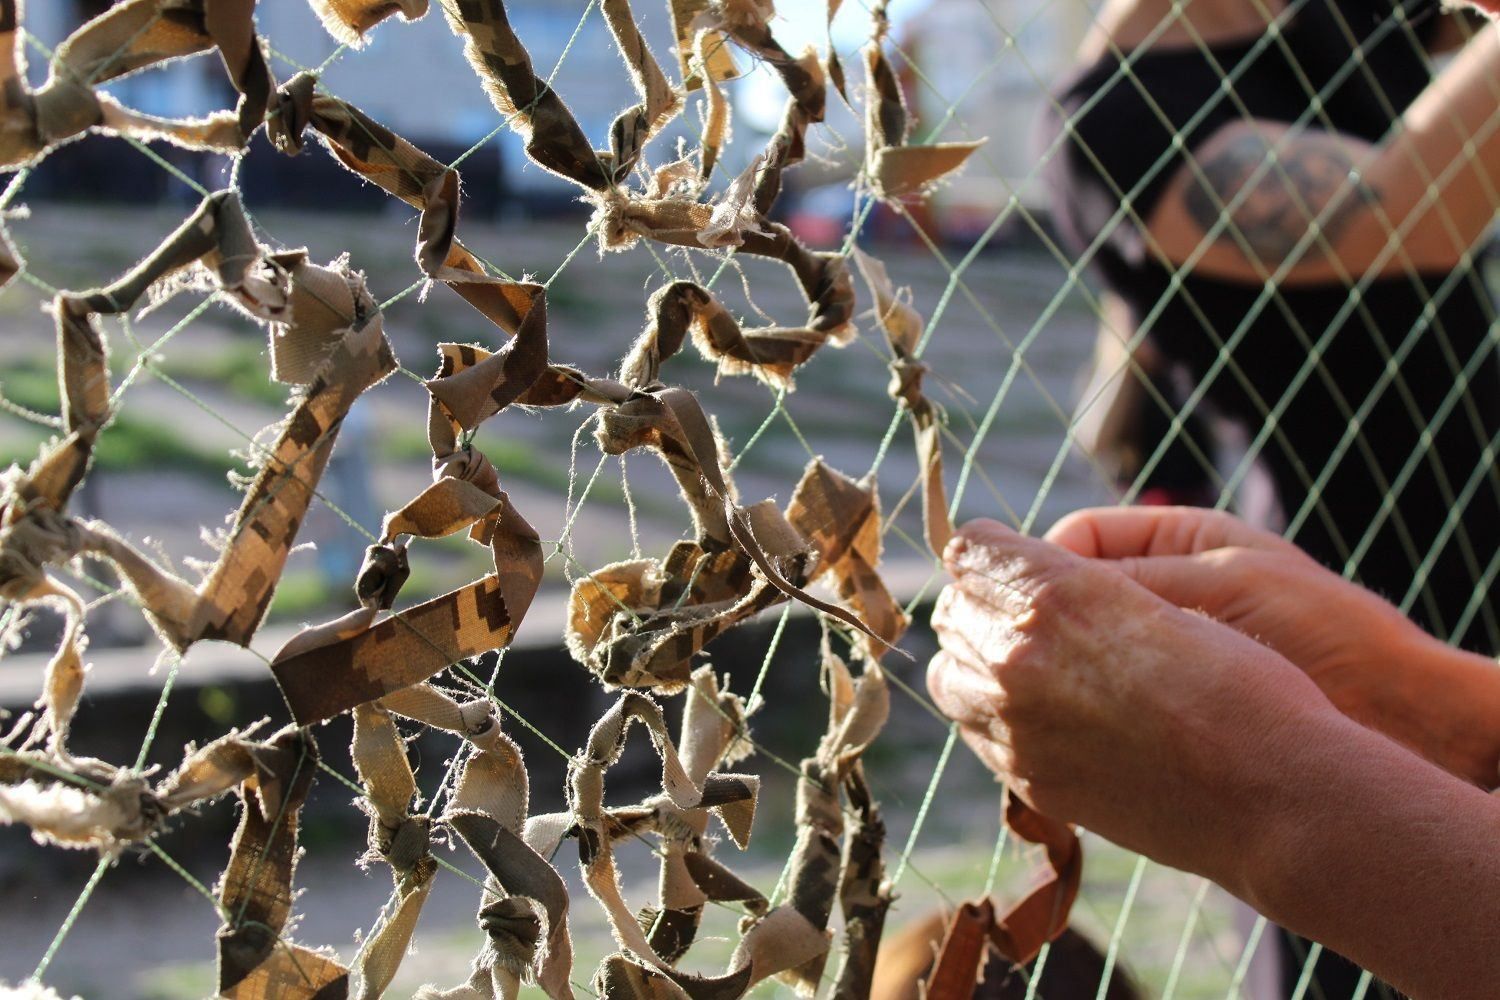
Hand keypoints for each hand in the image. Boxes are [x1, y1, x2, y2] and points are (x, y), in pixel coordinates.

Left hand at [927, 518, 1339, 886]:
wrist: (1272, 793)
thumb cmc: (1242, 684)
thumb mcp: (1167, 595)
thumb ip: (1085, 584)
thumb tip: (1034, 575)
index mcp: (1054, 594)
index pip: (972, 547)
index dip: (996, 549)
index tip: (1014, 557)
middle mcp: (1017, 657)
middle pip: (953, 610)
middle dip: (982, 602)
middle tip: (1026, 611)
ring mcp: (1014, 726)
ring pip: (951, 676)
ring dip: (978, 661)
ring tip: (1029, 665)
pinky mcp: (1028, 780)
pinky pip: (977, 734)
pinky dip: (994, 716)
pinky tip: (1043, 715)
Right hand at [1043, 506, 1419, 724]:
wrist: (1396, 714)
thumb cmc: (1322, 633)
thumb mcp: (1219, 584)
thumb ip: (1132, 578)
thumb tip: (1041, 578)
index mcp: (1175, 541)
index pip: (1079, 539)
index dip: (1046, 566)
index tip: (1034, 603)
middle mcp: (1162, 591)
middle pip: (1067, 597)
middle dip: (1044, 622)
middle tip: (1031, 657)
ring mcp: (1161, 650)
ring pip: (1075, 652)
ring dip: (1060, 670)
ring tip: (1055, 694)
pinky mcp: (1165, 704)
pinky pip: (1102, 698)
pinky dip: (1083, 708)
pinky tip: (1081, 723)